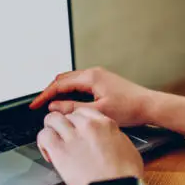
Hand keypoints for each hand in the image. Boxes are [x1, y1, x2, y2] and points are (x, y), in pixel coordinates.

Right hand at [30, 67, 154, 126]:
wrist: (149, 106)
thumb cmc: (130, 108)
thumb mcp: (98, 112)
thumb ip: (73, 109)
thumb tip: (54, 107)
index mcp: (91, 77)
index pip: (59, 84)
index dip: (44, 95)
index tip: (34, 105)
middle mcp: (94, 73)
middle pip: (63, 79)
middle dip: (49, 92)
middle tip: (39, 105)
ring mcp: (99, 76)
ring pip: (71, 81)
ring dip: (60, 92)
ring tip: (51, 105)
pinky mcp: (103, 82)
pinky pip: (80, 84)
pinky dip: (70, 92)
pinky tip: (68, 103)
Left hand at [36, 107, 143, 184]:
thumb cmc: (125, 176)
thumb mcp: (127, 148)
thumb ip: (113, 137)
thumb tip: (107, 138)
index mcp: (105, 124)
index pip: (84, 112)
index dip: (78, 121)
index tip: (76, 129)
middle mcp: (88, 126)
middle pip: (68, 115)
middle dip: (65, 126)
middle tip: (65, 139)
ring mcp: (73, 137)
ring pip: (52, 120)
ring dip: (52, 129)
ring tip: (53, 142)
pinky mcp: (60, 151)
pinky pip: (44, 136)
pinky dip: (43, 142)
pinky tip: (48, 152)